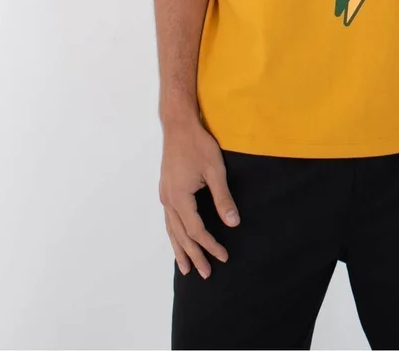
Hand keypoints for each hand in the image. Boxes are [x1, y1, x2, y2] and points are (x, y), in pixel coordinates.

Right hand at [159, 116, 240, 278]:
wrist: (178, 125)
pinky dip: (174, 234)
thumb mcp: (215, 170)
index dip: (210, 245)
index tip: (223, 257)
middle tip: (206, 274)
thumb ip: (223, 198)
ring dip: (180, 249)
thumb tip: (233, 223)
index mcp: (180, 198)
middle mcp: (168, 200)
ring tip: (186, 268)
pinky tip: (177, 238)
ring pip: (172, 230)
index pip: (196, 230)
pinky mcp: (166, 189)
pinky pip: (169, 219)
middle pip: (182, 235)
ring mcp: (165, 195)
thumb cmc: (198, 144)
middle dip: (195, 255)